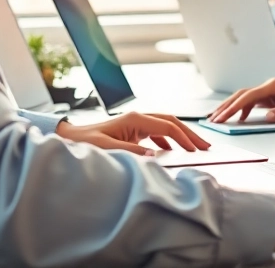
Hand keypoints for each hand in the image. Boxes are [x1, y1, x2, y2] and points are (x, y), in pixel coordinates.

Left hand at [57, 112, 210, 154]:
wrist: (69, 137)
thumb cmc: (85, 142)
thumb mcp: (107, 149)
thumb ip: (131, 151)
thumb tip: (154, 155)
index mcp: (135, 119)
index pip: (168, 126)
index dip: (184, 138)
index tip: (196, 150)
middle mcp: (138, 118)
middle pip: (172, 122)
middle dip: (189, 133)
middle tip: (205, 146)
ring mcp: (135, 123)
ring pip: (166, 125)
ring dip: (181, 135)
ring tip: (194, 147)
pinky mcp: (132, 130)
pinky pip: (156, 132)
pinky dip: (168, 139)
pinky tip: (171, 149)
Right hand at [206, 77, 274, 123]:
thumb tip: (267, 117)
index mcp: (273, 86)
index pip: (248, 96)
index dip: (233, 107)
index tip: (223, 116)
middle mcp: (267, 87)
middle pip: (241, 95)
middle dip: (225, 107)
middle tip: (212, 119)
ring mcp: (267, 92)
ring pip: (243, 98)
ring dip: (230, 108)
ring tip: (218, 118)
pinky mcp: (269, 98)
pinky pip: (250, 103)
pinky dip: (241, 110)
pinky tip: (237, 118)